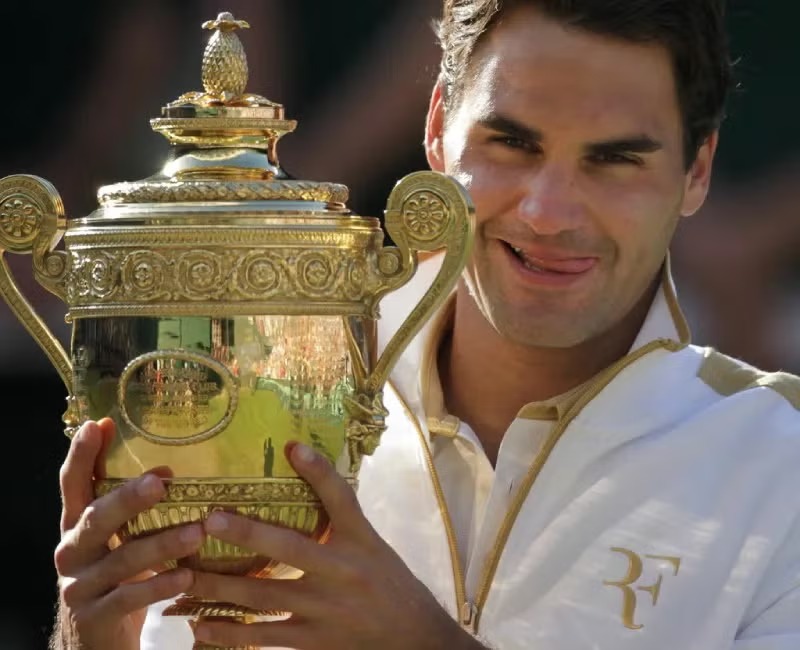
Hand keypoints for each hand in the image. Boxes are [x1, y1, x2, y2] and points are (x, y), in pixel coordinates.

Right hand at [54, 419, 205, 648]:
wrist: (95, 642)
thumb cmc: (117, 578)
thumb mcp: (120, 539)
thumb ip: (135, 508)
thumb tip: (167, 469)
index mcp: (77, 525)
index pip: (73, 484)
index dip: (82, 456)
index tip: (98, 425)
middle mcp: (72, 551)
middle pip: (96, 519)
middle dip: (127, 499)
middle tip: (160, 483)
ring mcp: (80, 586)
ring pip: (120, 560)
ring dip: (160, 545)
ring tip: (195, 533)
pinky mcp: (95, 617)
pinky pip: (128, 598)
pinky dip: (158, 586)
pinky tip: (186, 577)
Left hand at [188, 442, 482, 649]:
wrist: (411, 636)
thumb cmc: (387, 581)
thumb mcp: (371, 541)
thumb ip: (341, 511)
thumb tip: (306, 463)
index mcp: (359, 542)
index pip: (340, 499)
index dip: (318, 471)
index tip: (291, 447)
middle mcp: (340, 573)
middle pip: (288, 548)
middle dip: (245, 534)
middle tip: (206, 521)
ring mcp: (323, 611)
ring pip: (264, 596)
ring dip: (220, 586)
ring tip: (183, 575)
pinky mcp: (311, 641)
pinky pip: (263, 637)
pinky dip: (229, 632)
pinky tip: (200, 624)